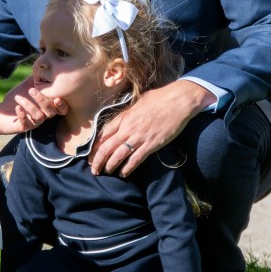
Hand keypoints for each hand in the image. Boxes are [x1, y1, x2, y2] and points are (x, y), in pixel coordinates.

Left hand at [5, 74, 65, 127]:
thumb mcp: (28, 85)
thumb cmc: (18, 97)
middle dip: (43, 101)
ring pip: (39, 118)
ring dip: (30, 106)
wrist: (2, 110)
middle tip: (31, 90)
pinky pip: (26, 124)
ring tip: (18, 97)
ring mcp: (33, 123)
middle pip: (51, 112)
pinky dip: (22, 115)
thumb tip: (46, 65)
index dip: (62, 105)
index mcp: (47, 106)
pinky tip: (17, 107)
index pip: (61, 109)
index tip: (57, 97)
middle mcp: (43, 116)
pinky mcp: (23, 127)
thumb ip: (38, 78)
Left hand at [90, 80, 212, 176]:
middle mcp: (128, 128)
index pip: (104, 134)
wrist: (179, 101)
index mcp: (124, 117)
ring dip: (110, 166)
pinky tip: (124, 173)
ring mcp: (139, 137)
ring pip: (118, 155)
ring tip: (107, 172)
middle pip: (106, 147)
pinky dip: (128, 168)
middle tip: (94, 170)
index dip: (95, 146)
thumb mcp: (139, 101)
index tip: (91, 155)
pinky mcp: (151, 144)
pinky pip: (135, 159)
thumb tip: (124, 118)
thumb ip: (129, 112)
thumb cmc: (160, 98)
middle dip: (97, 161)